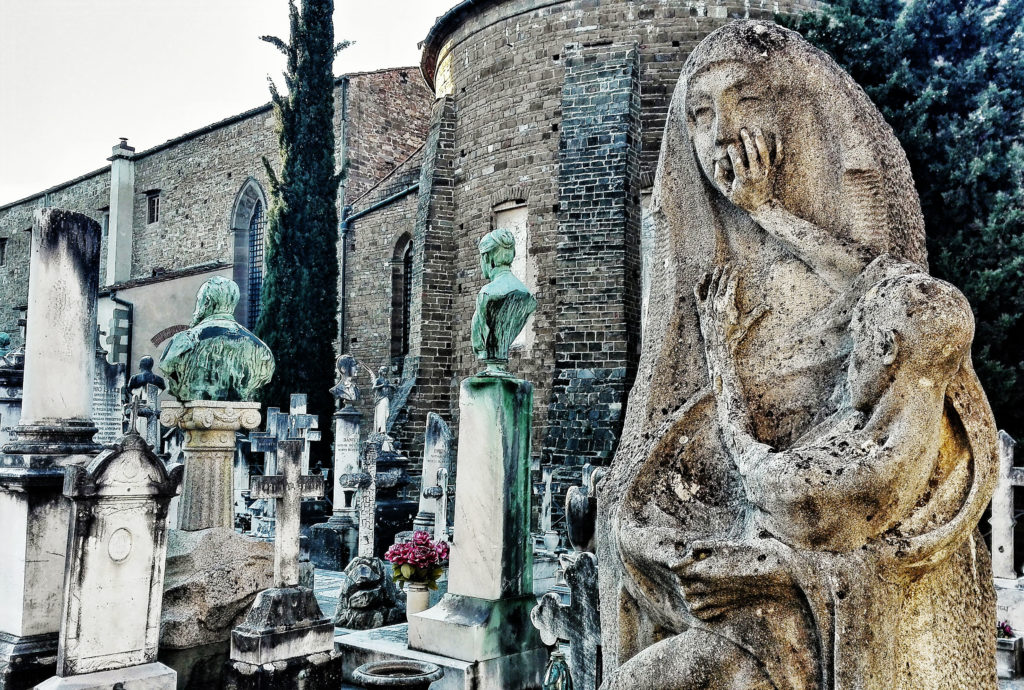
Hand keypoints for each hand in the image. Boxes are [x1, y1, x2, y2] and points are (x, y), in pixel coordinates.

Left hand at [673, 539, 794, 620]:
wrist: (772, 572)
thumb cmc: (749, 554)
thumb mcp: (723, 544)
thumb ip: (702, 546)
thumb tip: (689, 551)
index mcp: (704, 570)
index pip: (678, 570)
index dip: (677, 564)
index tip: (682, 560)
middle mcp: (708, 587)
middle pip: (683, 586)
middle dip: (683, 578)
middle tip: (690, 569)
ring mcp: (717, 599)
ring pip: (691, 602)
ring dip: (690, 593)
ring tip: (695, 584)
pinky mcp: (727, 606)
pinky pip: (704, 614)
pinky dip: (700, 608)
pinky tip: (704, 598)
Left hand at [694, 265, 767, 355]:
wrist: (717, 346)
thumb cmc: (733, 335)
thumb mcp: (746, 323)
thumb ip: (757, 313)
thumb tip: (769, 306)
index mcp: (727, 304)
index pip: (731, 285)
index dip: (734, 276)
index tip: (737, 269)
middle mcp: (716, 302)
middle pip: (720, 283)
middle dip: (725, 273)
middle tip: (729, 264)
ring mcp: (707, 305)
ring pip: (710, 286)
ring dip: (714, 276)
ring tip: (718, 268)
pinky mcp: (701, 309)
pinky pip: (698, 294)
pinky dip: (700, 285)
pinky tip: (703, 277)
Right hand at [714, 127, 781, 212]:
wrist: (762, 207)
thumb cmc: (742, 199)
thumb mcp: (727, 192)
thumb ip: (719, 178)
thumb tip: (717, 163)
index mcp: (743, 180)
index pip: (737, 162)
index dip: (733, 152)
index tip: (730, 146)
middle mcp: (756, 174)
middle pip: (752, 154)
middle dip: (747, 141)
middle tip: (743, 130)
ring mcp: (766, 172)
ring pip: (765, 153)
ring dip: (760, 140)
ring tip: (756, 129)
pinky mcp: (773, 171)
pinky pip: (779, 157)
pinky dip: (779, 147)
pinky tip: (776, 136)